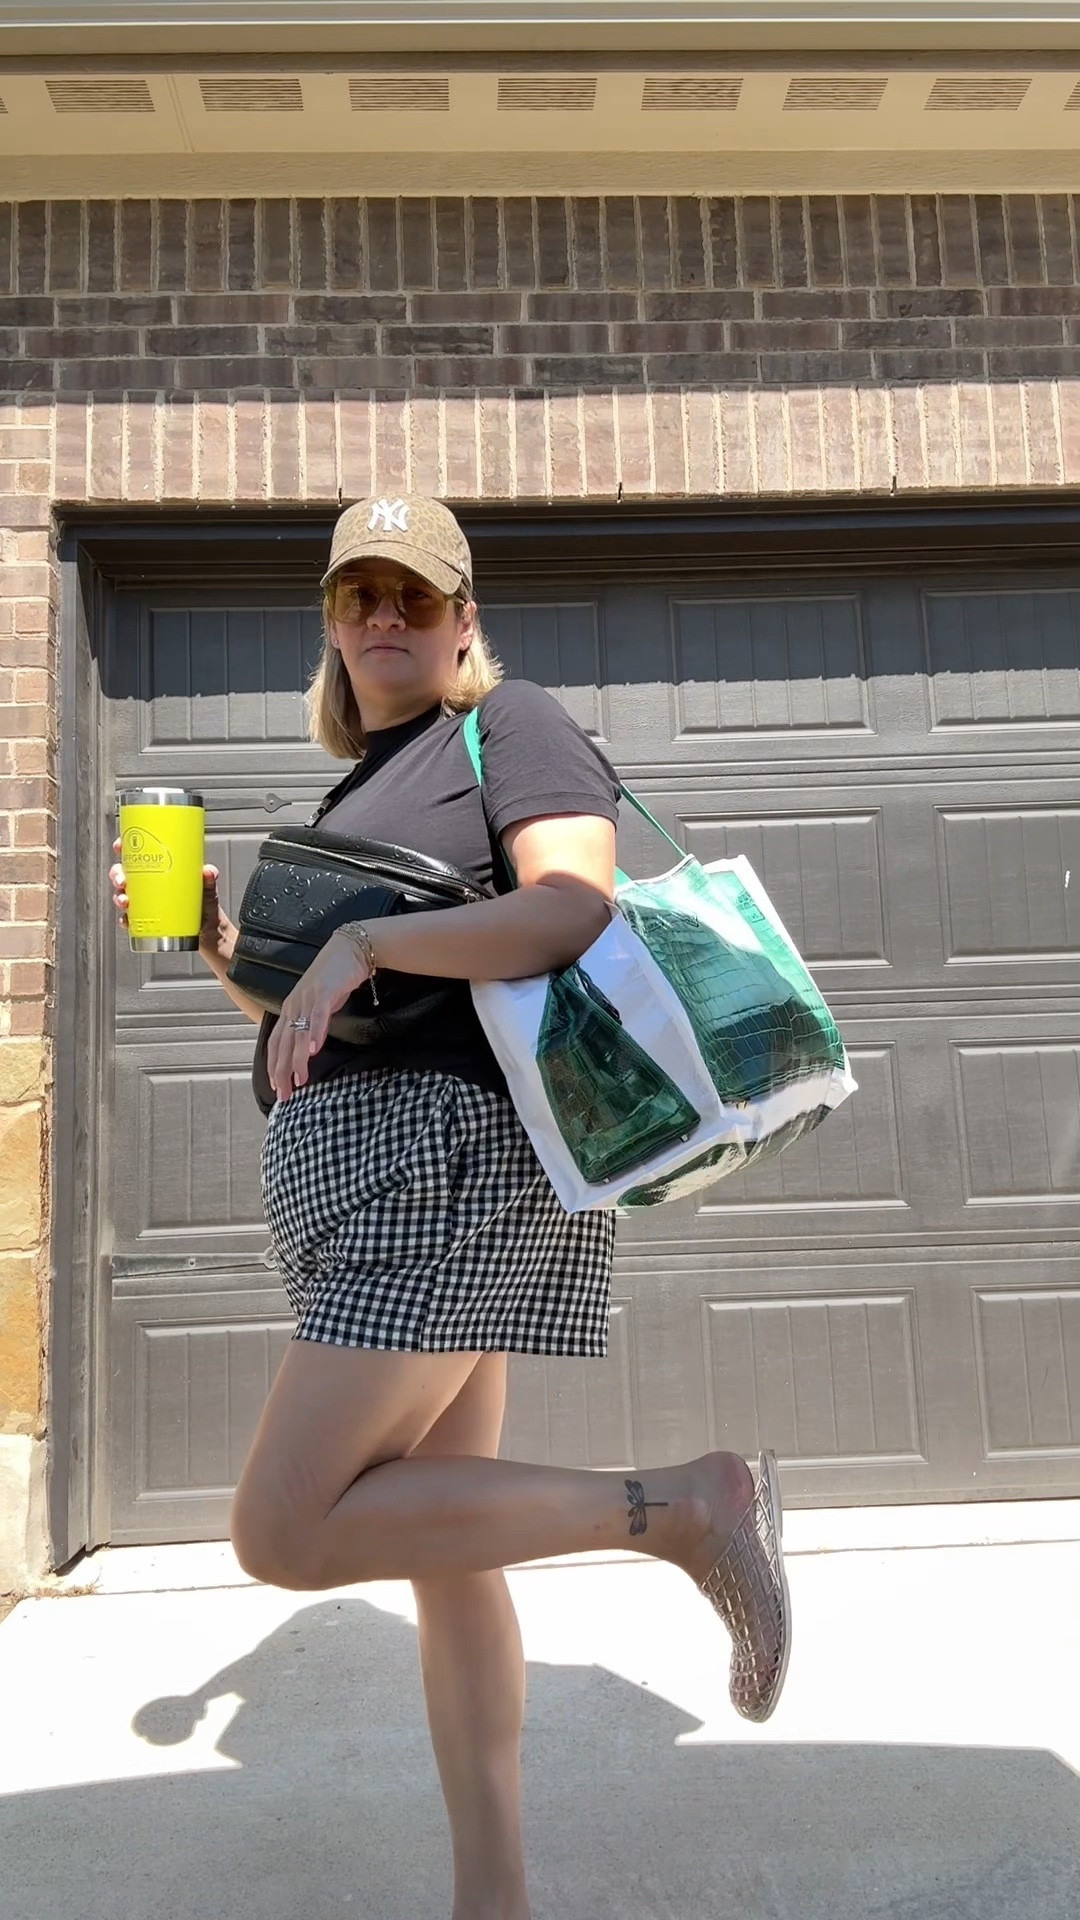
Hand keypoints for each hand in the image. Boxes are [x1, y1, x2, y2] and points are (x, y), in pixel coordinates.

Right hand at [109, 839, 233, 960]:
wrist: (209, 933)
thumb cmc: (206, 907)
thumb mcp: (207, 892)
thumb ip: (209, 881)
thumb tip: (209, 871)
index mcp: (161, 872)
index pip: (138, 855)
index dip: (124, 848)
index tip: (120, 846)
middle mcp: (151, 886)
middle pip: (125, 874)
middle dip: (117, 875)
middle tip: (122, 880)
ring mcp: (147, 903)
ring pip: (124, 896)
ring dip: (119, 897)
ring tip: (125, 901)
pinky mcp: (147, 922)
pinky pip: (129, 919)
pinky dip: (125, 920)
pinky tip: (126, 920)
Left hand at [266, 930, 370, 1101]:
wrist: (349, 950)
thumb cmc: (335, 978)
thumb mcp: (318, 1004)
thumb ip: (312, 1024)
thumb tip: (310, 1047)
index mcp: (290, 1009)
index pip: (276, 1043)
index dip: (274, 1066)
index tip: (277, 1087)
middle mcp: (294, 1005)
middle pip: (282, 1043)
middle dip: (282, 1071)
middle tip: (285, 1095)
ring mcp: (307, 998)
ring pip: (298, 1034)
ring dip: (298, 1059)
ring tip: (300, 1080)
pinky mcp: (324, 992)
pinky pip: (318, 1016)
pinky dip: (315, 1033)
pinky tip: (314, 1050)